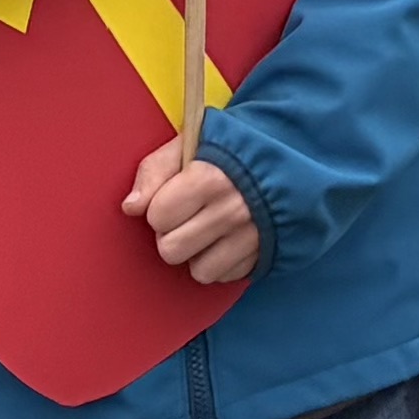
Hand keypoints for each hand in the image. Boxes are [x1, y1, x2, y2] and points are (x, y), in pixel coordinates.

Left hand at [122, 136, 259, 283]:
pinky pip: (225, 277)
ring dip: (198, 253)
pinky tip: (229, 238)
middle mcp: (232, 211)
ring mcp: (251, 237)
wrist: (288, 152)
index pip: (157, 216)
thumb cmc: (231, 147)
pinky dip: (222, 262)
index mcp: (211, 178)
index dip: (161, 206)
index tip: (177, 195)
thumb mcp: (190, 142)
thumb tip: (130, 207)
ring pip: (198, 271)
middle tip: (190, 214)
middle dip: (173, 233)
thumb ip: (155, 169)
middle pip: (171, 250)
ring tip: (209, 228)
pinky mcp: (264, 255)